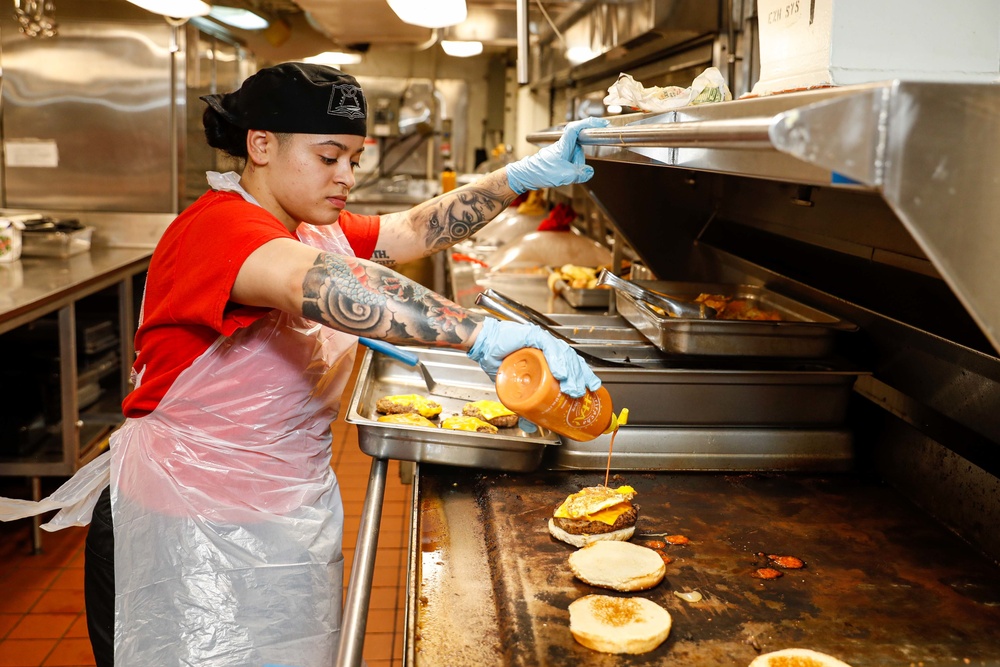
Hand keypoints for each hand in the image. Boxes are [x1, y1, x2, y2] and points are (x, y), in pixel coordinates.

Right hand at [467, 317, 600, 397]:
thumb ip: (526, 408)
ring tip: (571, 386)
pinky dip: (556, 360)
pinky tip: (561, 372)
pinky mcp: (533, 336)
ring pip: (564, 355)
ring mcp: (543, 341)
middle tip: (580, 393)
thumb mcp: (516, 391)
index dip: (584, 376)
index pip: (573, 366)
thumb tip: (533, 427)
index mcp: (550, 358)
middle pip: (573, 361)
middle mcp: (550, 348)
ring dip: (570, 372)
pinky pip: (549, 347)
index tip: (593, 389)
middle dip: (580, 377)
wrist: (483, 348)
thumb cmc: (500, 363)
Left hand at [506, 116, 609, 193]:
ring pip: (576, 156)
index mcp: (564, 144)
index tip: (602, 123)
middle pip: (580, 146)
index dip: (590, 123)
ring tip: (563, 174)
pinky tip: (562, 175)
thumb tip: (589, 172)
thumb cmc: (541, 172)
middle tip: (572, 170)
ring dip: (574, 166)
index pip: (578, 128)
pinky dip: (570, 169)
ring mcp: (560, 151)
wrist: (526, 176)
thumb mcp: (565, 175)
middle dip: (580, 160)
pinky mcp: (559, 158)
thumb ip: (580, 173)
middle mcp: (562, 145)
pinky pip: (570, 162)